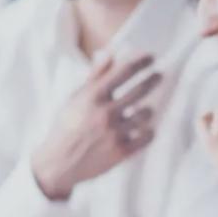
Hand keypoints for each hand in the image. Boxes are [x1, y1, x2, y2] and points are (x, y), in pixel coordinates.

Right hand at [30, 53, 161, 200]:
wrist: (58, 163)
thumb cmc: (67, 126)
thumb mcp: (75, 98)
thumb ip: (95, 76)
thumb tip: (109, 53)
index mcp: (92, 97)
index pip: (123, 72)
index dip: (140, 62)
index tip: (151, 57)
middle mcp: (105, 113)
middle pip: (139, 90)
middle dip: (152, 80)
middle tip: (159, 76)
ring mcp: (114, 133)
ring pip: (145, 114)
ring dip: (147, 110)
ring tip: (143, 110)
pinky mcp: (121, 152)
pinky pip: (147, 136)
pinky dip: (148, 131)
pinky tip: (145, 129)